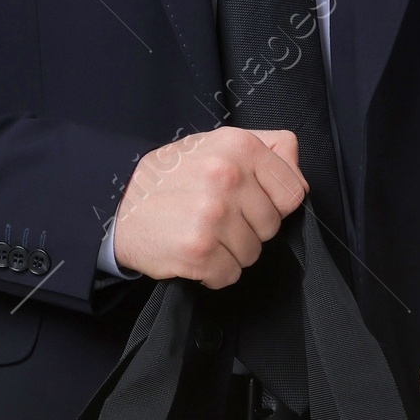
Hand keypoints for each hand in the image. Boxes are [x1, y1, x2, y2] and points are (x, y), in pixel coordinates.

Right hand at [114, 129, 306, 288]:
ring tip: (205, 234)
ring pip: (252, 254)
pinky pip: (229, 275)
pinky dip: (214, 273)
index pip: (293, 191)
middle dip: (250, 229)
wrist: (121, 205)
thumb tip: (298, 166)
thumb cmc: (173, 177)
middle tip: (218, 218)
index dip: (275, 204)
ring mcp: (213, 214)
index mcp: (239, 146)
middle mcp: (228, 177)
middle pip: (271, 227)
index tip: (252, 204)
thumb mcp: (219, 144)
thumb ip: (266, 147)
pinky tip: (196, 253)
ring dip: (231, 253)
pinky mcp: (199, 249)